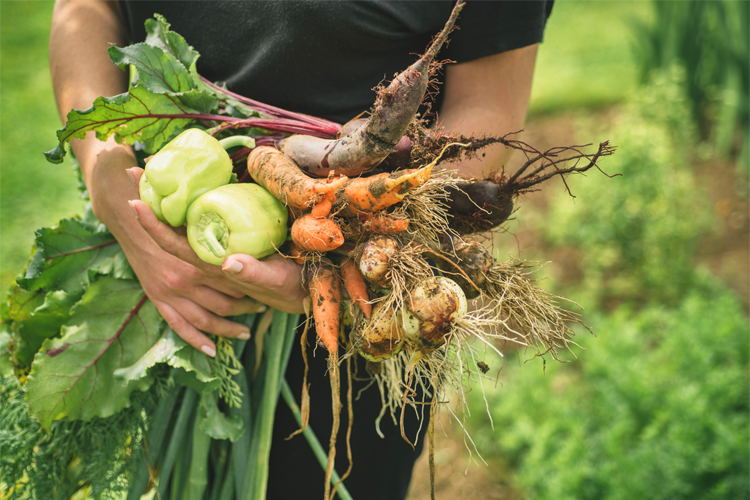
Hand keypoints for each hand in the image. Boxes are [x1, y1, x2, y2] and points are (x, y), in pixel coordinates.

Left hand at [127, 167, 307, 313]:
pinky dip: (184, 208)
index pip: (174, 244)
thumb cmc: (287, 285)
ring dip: (162, 202)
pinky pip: (198, 226)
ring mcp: (215, 250)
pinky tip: (180, 192)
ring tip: (148, 176)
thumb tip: (229, 263)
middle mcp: (207, 258)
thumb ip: (253, 273)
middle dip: (151, 201)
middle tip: (133, 172)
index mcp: (212, 266)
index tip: (134, 200)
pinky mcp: (227, 244)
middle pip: (169, 230)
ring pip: (180, 226)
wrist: (299, 292)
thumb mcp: (274, 280)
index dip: (153, 224)